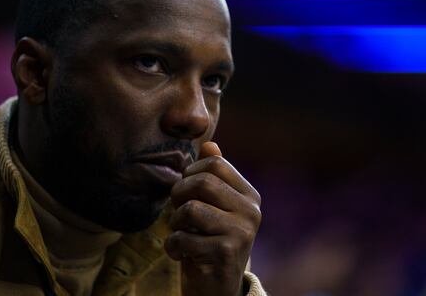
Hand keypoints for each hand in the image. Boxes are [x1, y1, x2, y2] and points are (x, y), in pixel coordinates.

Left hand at [165, 142, 261, 295]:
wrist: (218, 287)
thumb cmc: (211, 240)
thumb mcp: (214, 206)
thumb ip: (213, 176)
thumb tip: (209, 144)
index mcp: (250, 195)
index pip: (215, 164)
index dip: (190, 173)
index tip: (185, 191)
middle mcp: (251, 211)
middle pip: (203, 182)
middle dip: (179, 195)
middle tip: (177, 212)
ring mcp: (241, 232)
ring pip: (191, 209)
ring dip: (175, 223)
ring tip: (180, 233)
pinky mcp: (225, 253)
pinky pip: (184, 238)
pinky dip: (173, 246)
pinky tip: (181, 253)